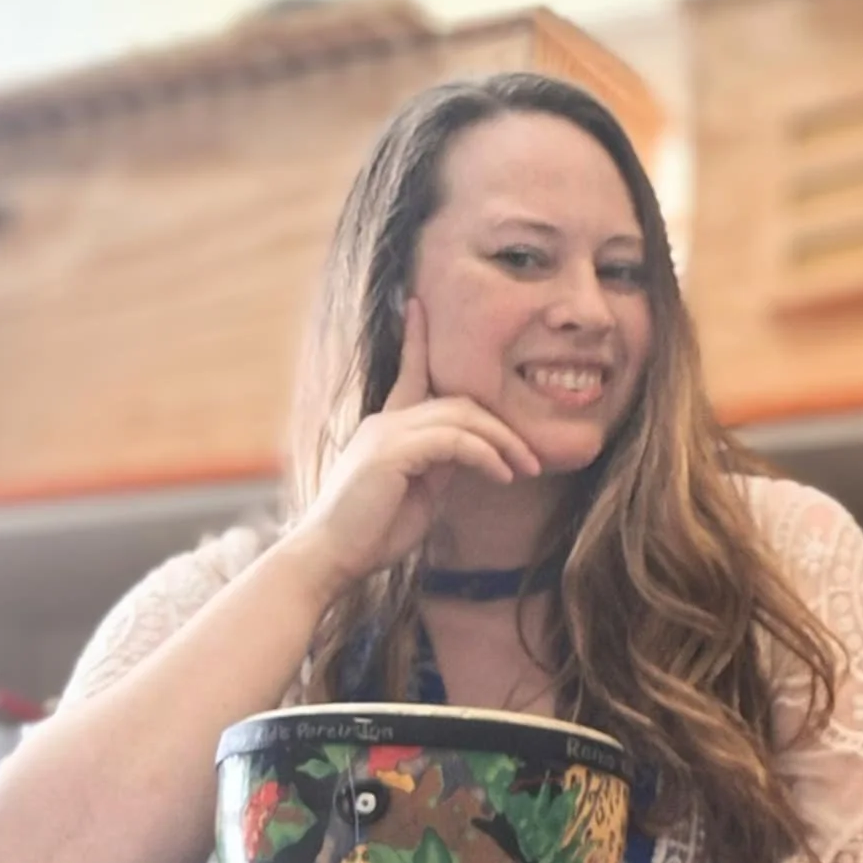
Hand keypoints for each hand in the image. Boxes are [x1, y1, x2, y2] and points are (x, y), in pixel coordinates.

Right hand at [286, 298, 544, 592]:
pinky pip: (456, 441)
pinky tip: (503, 476)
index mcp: (386, 428)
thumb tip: (475, 456)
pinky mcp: (391, 453)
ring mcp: (385, 434)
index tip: (417, 304)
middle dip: (500, 426)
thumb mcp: (420, 493)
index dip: (416, 339)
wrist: (331, 557)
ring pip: (461, 417)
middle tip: (531, 458)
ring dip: (502, 442)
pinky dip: (486, 455)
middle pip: (457, 401)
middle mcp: (384, 422)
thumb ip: (442, 466)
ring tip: (525, 468)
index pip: (409, 373)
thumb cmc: (373, 532)